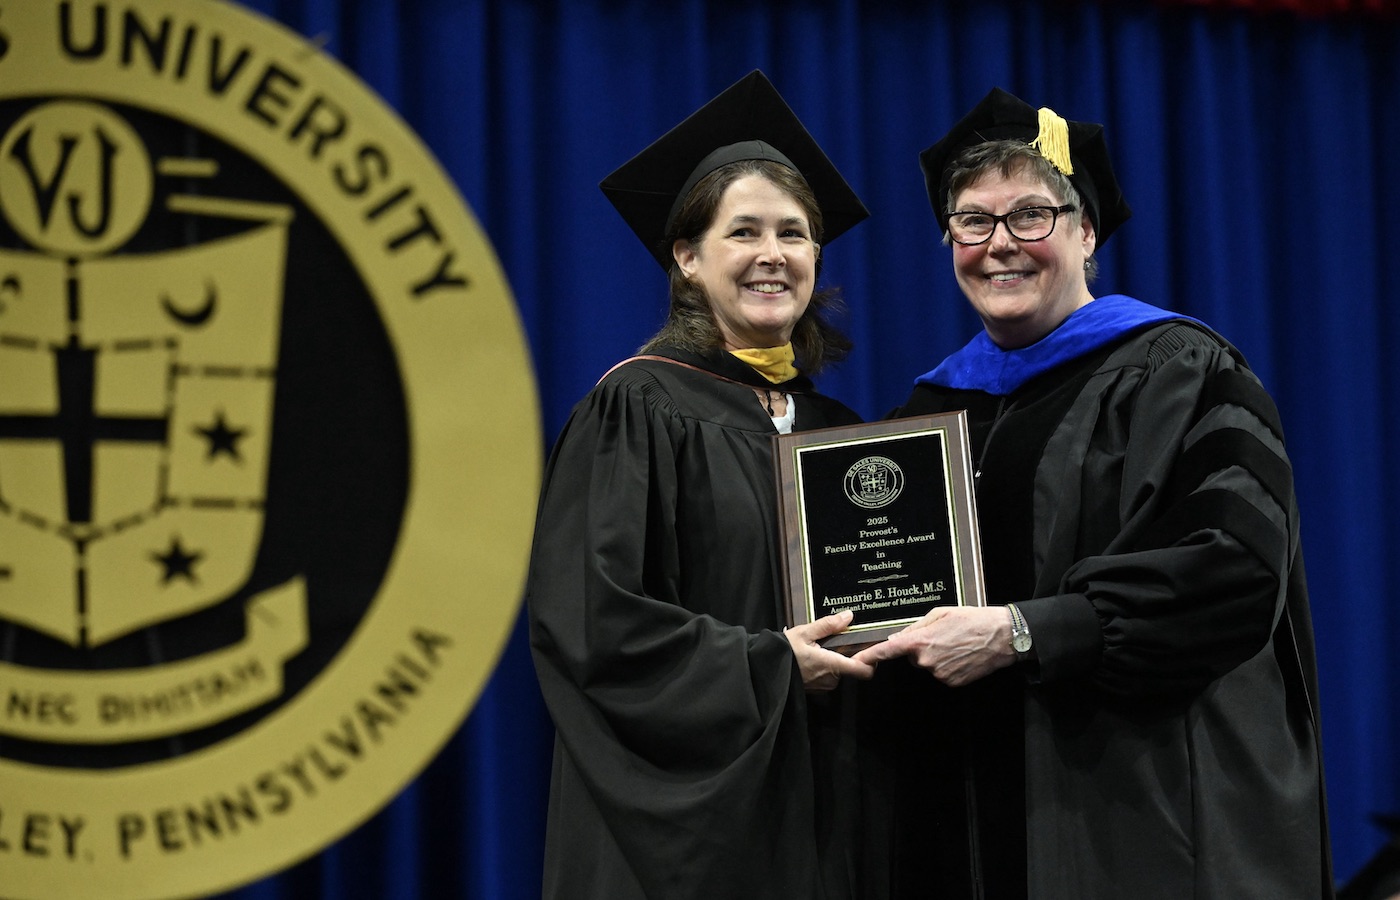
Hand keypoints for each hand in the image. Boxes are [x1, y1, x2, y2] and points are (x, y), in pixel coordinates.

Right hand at [783, 610, 875, 691]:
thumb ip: (829, 625)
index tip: (868, 649)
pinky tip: (811, 658)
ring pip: (838, 672)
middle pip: (850, 668)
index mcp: (832, 665)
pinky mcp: (815, 689)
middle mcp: (831, 680)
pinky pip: (827, 678)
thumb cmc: (783, 651)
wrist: (764, 669)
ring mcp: (822, 687)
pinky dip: (824, 668)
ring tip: (818, 648)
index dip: (871, 661)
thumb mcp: (805, 632)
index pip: (864, 670)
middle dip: (845, 655)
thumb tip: (849, 616)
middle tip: (834, 641)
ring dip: (833, 661)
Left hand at [852, 606, 1014, 686]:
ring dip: (937, 657)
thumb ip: (916, 627)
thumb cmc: (971, 619)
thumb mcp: (940, 614)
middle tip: (943, 636)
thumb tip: (898, 637)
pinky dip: (948, 666)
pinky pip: (942, 674)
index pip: (888, 651)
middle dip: (922, 648)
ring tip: (956, 644)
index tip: (857, 661)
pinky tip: (962, 655)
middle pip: (913, 657)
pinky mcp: (952, 682)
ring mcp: (939, 674)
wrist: (1001, 636)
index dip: (870, 656)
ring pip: (928, 665)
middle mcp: (926, 661)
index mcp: (920, 640)